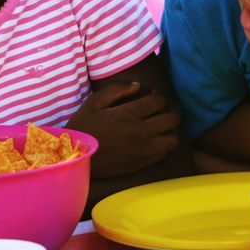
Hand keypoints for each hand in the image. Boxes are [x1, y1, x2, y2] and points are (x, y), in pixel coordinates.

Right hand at [66, 82, 180, 177]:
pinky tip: (150, 141)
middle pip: (172, 119)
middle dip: (168, 111)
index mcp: (129, 114)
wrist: (76, 156)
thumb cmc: (83, 126)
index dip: (158, 96)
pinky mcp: (142, 163)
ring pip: (173, 139)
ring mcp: (143, 150)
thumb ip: (116, 89)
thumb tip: (138, 86)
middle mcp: (140, 132)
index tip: (152, 97)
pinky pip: (163, 154)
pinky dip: (161, 146)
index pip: (159, 101)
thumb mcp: (93, 102)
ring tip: (158, 128)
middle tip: (159, 111)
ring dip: (168, 131)